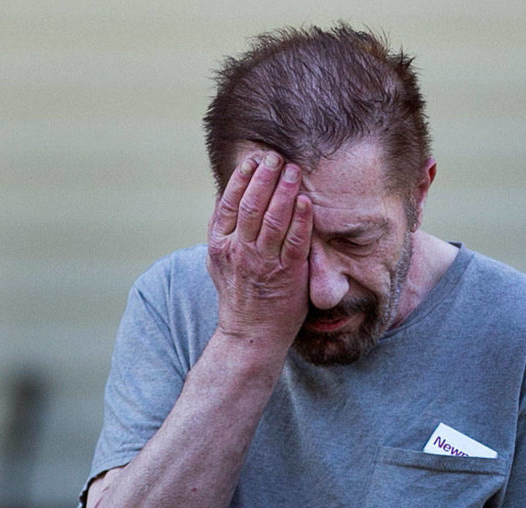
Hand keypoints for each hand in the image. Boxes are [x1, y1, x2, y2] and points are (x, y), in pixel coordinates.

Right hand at [207, 152, 312, 353]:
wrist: (251, 333)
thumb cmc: (240, 295)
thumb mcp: (220, 262)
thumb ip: (225, 232)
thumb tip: (229, 199)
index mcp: (220, 244)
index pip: (230, 202)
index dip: (243, 178)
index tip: (254, 160)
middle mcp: (239, 250)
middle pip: (251, 204)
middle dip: (264, 176)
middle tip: (276, 157)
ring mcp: (262, 262)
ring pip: (273, 218)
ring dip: (284, 190)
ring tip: (293, 170)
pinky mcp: (287, 273)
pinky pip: (295, 240)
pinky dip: (300, 218)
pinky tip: (305, 201)